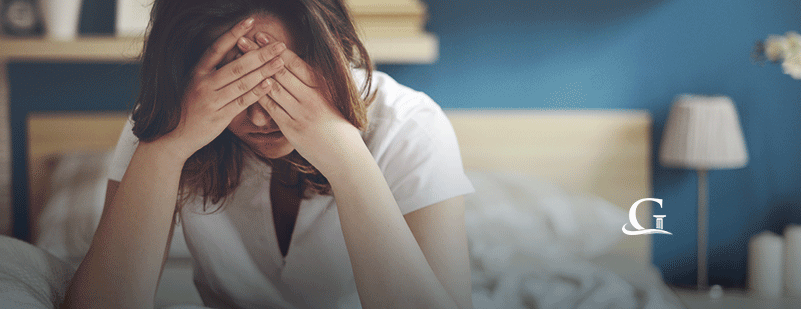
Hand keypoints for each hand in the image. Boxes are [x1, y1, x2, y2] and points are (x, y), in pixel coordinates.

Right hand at [156, 18, 286, 159]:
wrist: (175, 136)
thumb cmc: (190, 108)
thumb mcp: (197, 84)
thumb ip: (215, 70)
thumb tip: (239, 53)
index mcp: (197, 71)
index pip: (217, 47)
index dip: (234, 33)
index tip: (250, 21)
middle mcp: (203, 83)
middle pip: (237, 65)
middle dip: (261, 54)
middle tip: (280, 45)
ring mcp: (211, 100)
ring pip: (242, 82)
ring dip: (264, 71)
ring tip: (280, 62)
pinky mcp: (219, 117)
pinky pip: (241, 102)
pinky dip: (257, 92)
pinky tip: (270, 84)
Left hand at [242, 32, 364, 175]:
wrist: (345, 156)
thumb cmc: (340, 127)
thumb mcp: (335, 99)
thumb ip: (318, 84)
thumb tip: (301, 67)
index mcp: (324, 87)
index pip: (296, 63)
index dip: (277, 48)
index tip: (262, 35)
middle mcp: (312, 97)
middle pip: (281, 71)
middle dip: (259, 54)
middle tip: (243, 39)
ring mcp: (301, 113)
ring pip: (274, 88)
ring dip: (254, 71)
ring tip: (240, 59)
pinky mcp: (292, 129)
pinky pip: (271, 109)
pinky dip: (258, 95)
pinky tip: (245, 86)